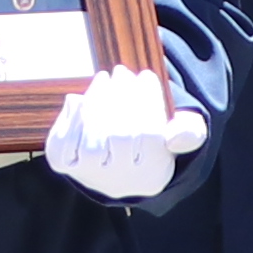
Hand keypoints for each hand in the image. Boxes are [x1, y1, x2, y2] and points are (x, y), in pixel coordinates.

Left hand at [39, 65, 202, 199]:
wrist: (117, 171)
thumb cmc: (151, 143)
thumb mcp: (178, 137)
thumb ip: (189, 132)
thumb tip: (178, 134)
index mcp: (151, 174)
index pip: (151, 134)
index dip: (147, 100)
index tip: (146, 75)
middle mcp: (119, 181)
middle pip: (120, 136)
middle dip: (121, 96)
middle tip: (122, 71)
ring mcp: (89, 175)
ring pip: (92, 138)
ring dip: (97, 101)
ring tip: (105, 79)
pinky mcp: (63, 165)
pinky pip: (63, 140)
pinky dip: (71, 116)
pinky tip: (81, 98)